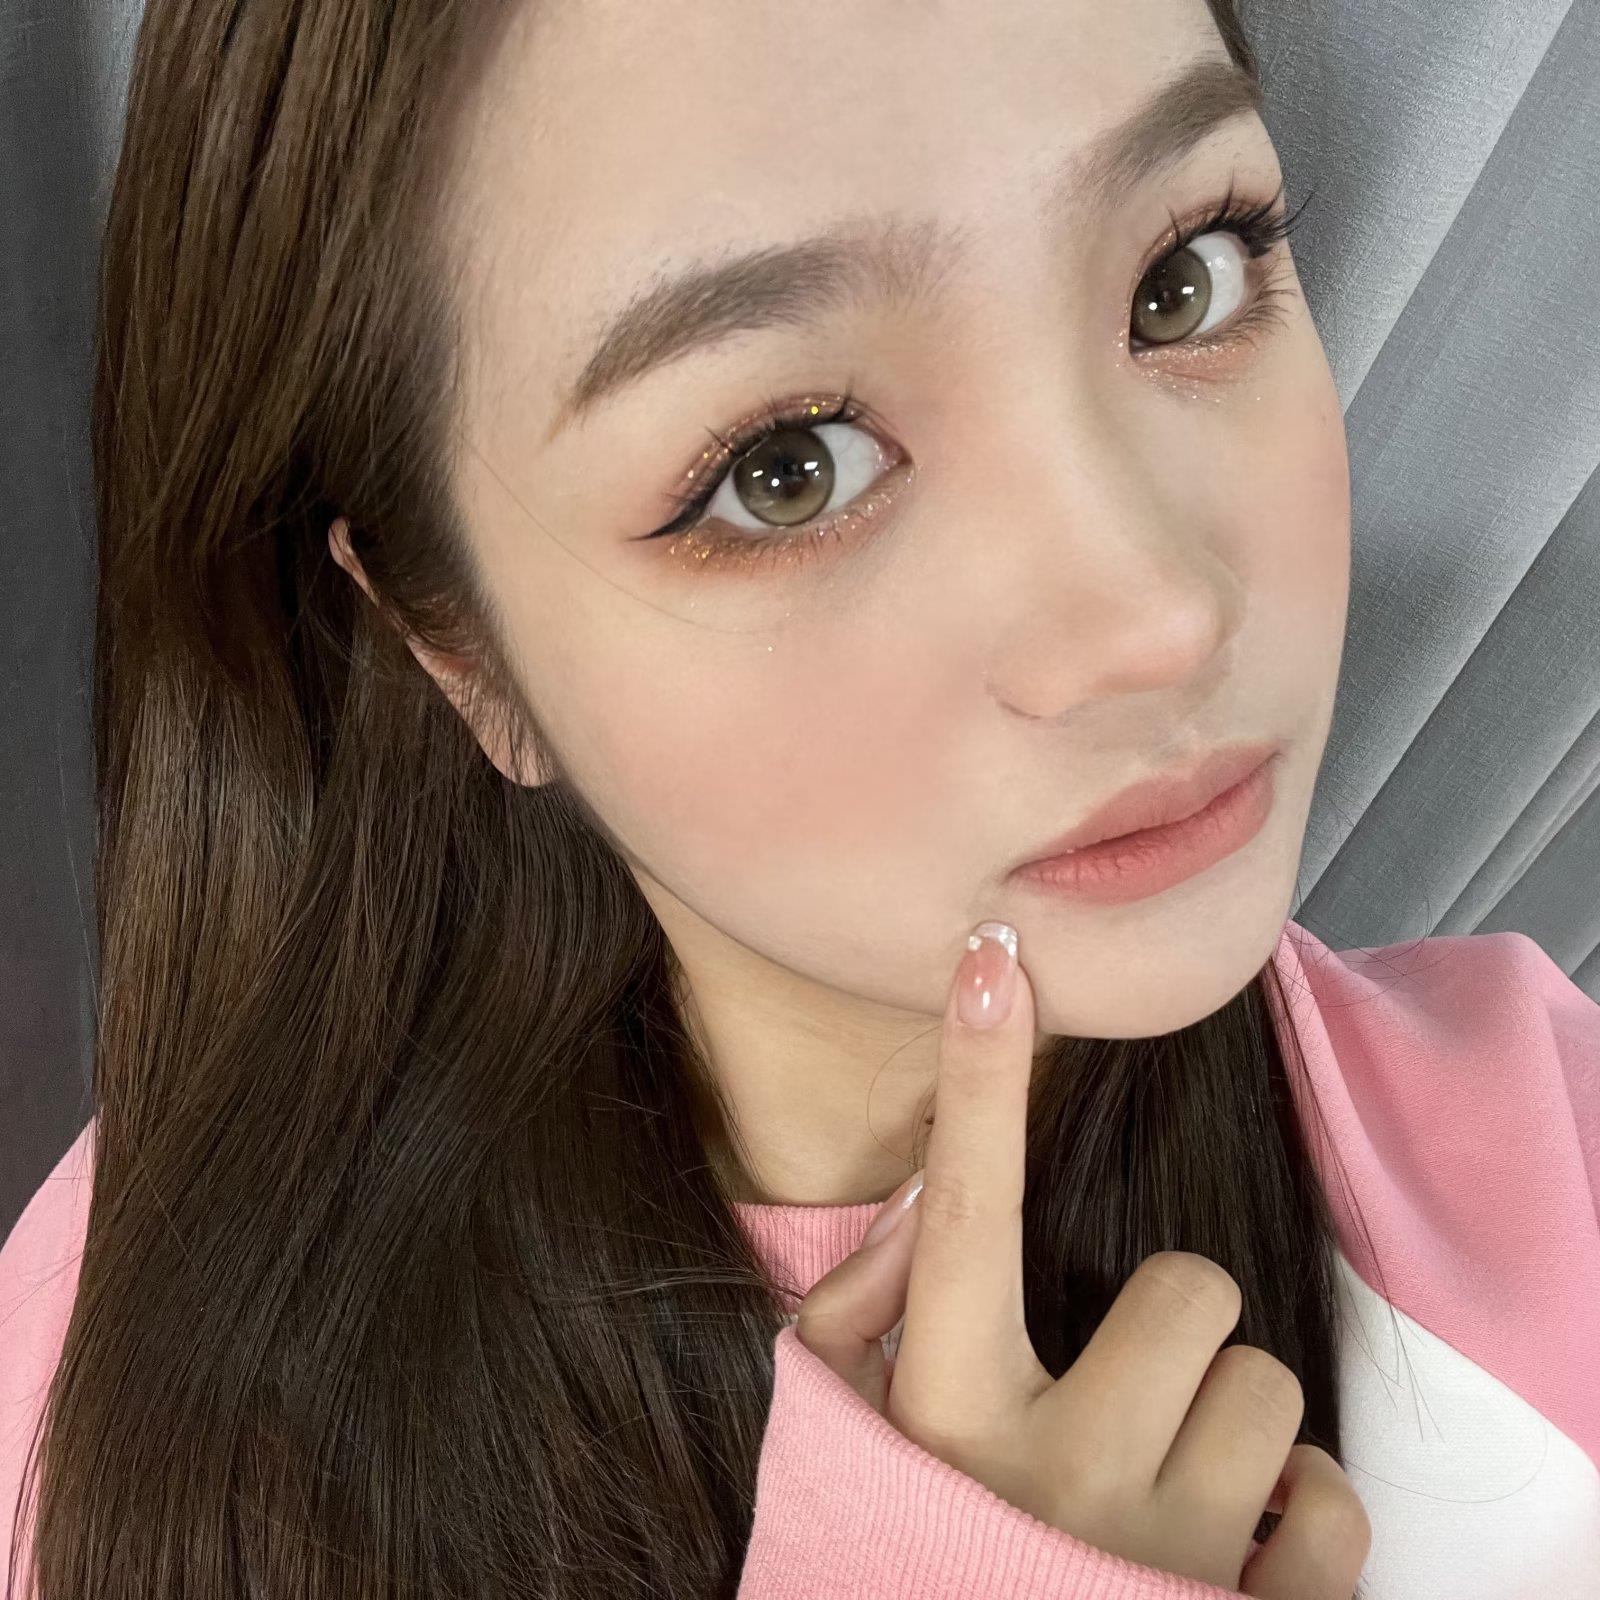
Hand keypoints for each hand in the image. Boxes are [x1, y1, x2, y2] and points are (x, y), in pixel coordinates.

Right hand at [792, 920, 1370, 1598]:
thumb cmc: (915, 1548)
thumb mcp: (851, 1441)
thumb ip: (858, 1318)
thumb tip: (921, 1201)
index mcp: (950, 1418)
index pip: (962, 1214)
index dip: (978, 1077)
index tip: (995, 959)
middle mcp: (1057, 1482)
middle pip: (1192, 1294)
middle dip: (1170, 1326)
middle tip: (1126, 1388)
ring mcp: (1163, 1560)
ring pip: (1269, 1387)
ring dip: (1228, 1421)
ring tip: (1168, 1479)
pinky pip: (1333, 1502)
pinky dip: (1297, 1511)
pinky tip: (1230, 1542)